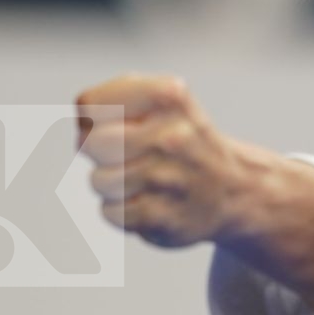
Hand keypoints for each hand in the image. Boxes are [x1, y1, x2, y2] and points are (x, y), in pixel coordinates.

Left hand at [76, 73, 255, 248]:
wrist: (232, 190)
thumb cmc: (181, 139)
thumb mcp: (160, 100)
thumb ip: (112, 99)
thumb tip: (81, 131)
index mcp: (169, 97)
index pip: (89, 105)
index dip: (90, 118)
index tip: (110, 125)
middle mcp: (173, 136)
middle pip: (91, 144)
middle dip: (100, 152)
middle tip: (126, 155)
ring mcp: (168, 179)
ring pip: (98, 181)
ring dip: (111, 184)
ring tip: (142, 180)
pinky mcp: (161, 217)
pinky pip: (110, 212)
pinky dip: (121, 210)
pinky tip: (148, 202)